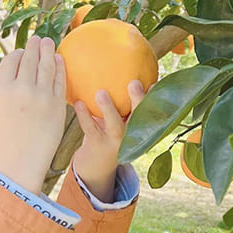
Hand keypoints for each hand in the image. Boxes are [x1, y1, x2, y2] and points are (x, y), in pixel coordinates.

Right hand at [0, 35, 66, 192]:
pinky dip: (60, 66)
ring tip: (50, 42)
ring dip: (48, 50)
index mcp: (1, 88)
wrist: (19, 163)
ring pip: (46, 64)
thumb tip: (21, 69)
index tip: (23, 52)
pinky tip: (60, 60)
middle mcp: (21, 88)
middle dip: (35, 46)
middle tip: (39, 39)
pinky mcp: (56, 104)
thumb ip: (9, 88)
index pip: (11, 59)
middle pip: (29, 57)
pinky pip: (59, 79)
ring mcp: (40, 95)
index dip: (18, 53)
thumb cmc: (7, 137)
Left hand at [71, 80, 150, 199]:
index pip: (150, 110)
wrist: (98, 166)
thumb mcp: (120, 119)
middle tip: (134, 83)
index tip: (155, 82)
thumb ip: (123, 102)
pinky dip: (84, 116)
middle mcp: (131, 135)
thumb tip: (119, 67)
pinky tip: (78, 103)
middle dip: (138, 100)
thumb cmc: (110, 132)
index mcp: (139, 126)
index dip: (155, 97)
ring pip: (115, 125)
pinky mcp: (99, 145)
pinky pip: (91, 129)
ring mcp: (115, 142)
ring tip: (101, 93)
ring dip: (108, 109)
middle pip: (138, 118)